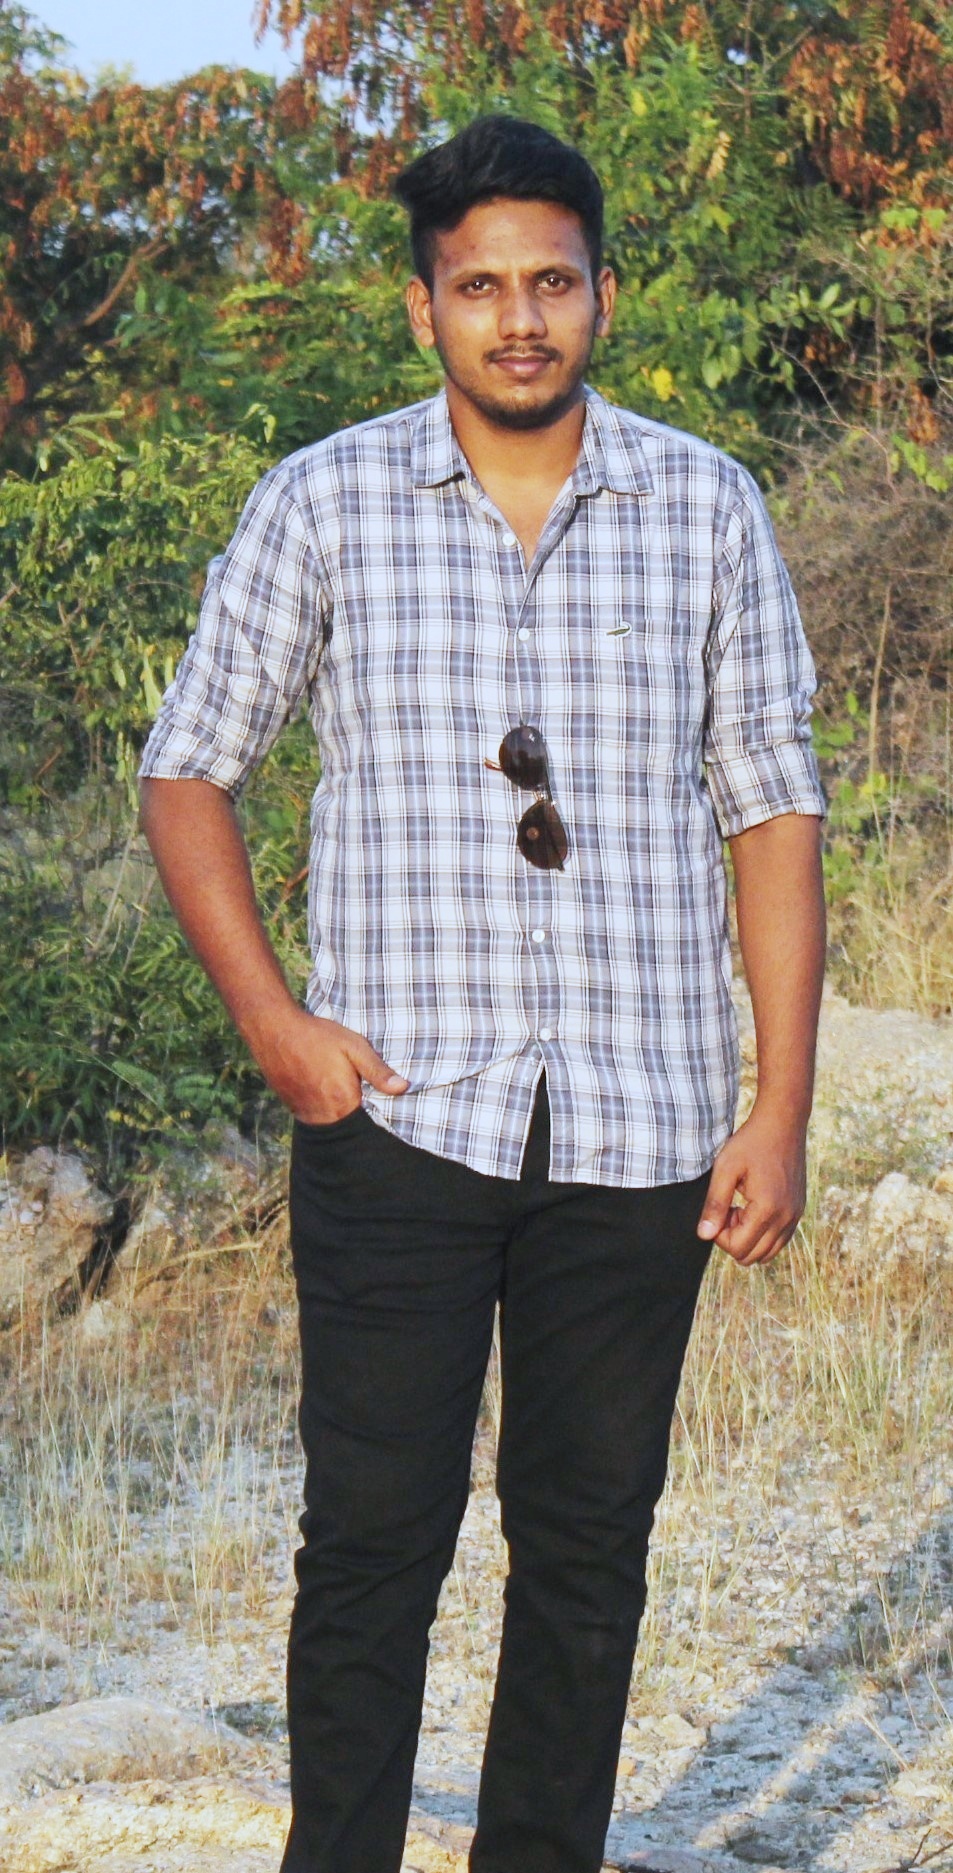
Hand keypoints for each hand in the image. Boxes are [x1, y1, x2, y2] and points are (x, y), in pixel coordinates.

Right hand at [251, 1007, 408, 1124]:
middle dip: (359, 1114)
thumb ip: (378, 1071)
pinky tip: (325, 1090)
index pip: (370, 1121)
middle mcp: (323, 1115)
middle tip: (360, 1092)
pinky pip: (315, 1118)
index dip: (379, 1112)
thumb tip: (403, 1088)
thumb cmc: (317, 1036)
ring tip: (341, 1091)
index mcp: (343, 1101)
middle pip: (350, 1126)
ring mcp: (305, 1114)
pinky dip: (324, 1110)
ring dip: (340, 1114)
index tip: (385, 1102)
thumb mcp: (353, 1047)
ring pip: (332, 1124)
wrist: (273, 1030)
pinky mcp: (293, 1109)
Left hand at [696, 1103, 806, 1265]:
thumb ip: (714, 1204)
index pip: (738, 1248)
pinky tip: (754, 1208)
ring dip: (749, 1238)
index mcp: (767, 1210)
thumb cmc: (751, 1142)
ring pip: (768, 1253)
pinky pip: (780, 1240)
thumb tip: (704, 1235)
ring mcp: (796, 1215)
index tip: (719, 1209)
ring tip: (741, 1209)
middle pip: (753, 1256)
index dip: (720, 1235)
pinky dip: (764, 1233)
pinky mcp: (799, 1210)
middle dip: (734, 1239)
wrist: (782, 1123)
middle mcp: (786, 1218)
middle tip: (729, 1209)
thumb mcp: (725, 1169)